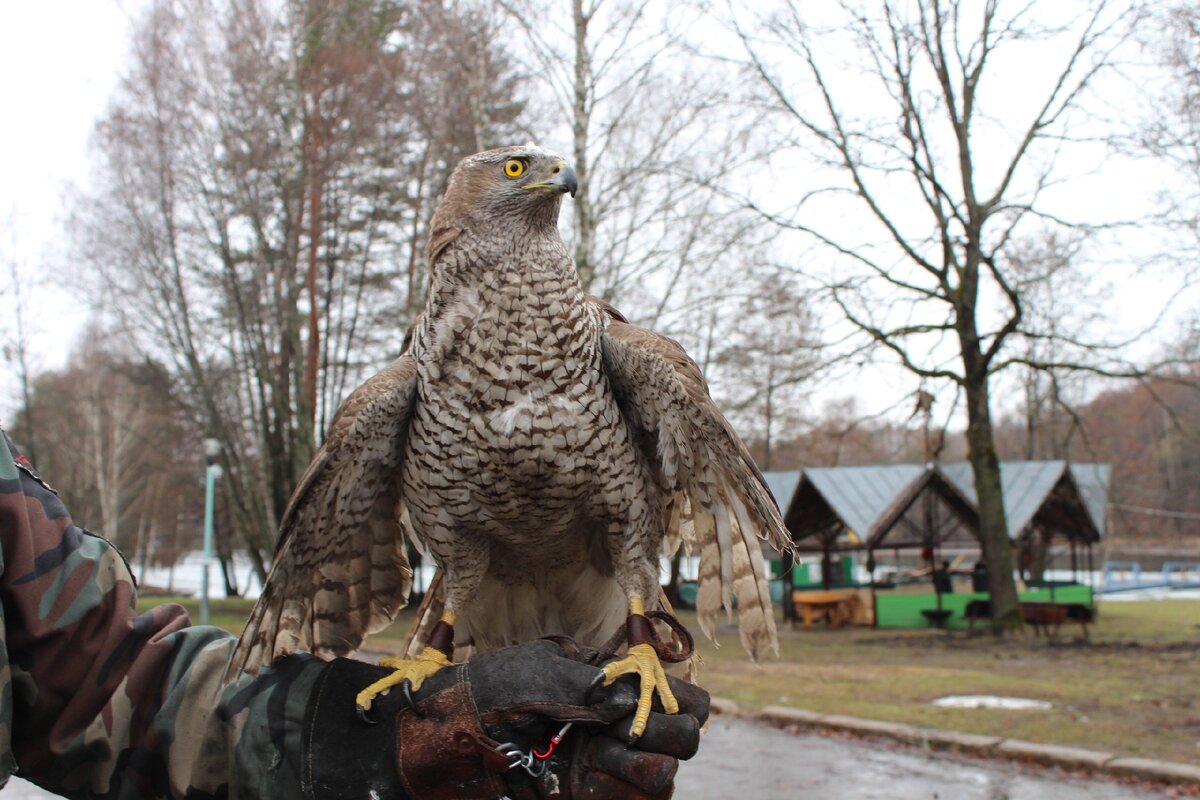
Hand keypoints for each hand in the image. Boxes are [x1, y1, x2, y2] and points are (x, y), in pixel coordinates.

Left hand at [300, 639, 707, 799]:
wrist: (427, 745)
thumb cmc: (477, 696)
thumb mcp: (533, 676)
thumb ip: (587, 687)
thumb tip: (629, 700)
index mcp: (598, 681)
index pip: (664, 688)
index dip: (679, 694)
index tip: (666, 698)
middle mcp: (605, 723)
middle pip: (679, 734)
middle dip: (669, 732)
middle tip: (630, 730)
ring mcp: (594, 764)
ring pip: (662, 774)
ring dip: (648, 765)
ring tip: (604, 754)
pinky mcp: (578, 798)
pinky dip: (630, 790)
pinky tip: (598, 774)